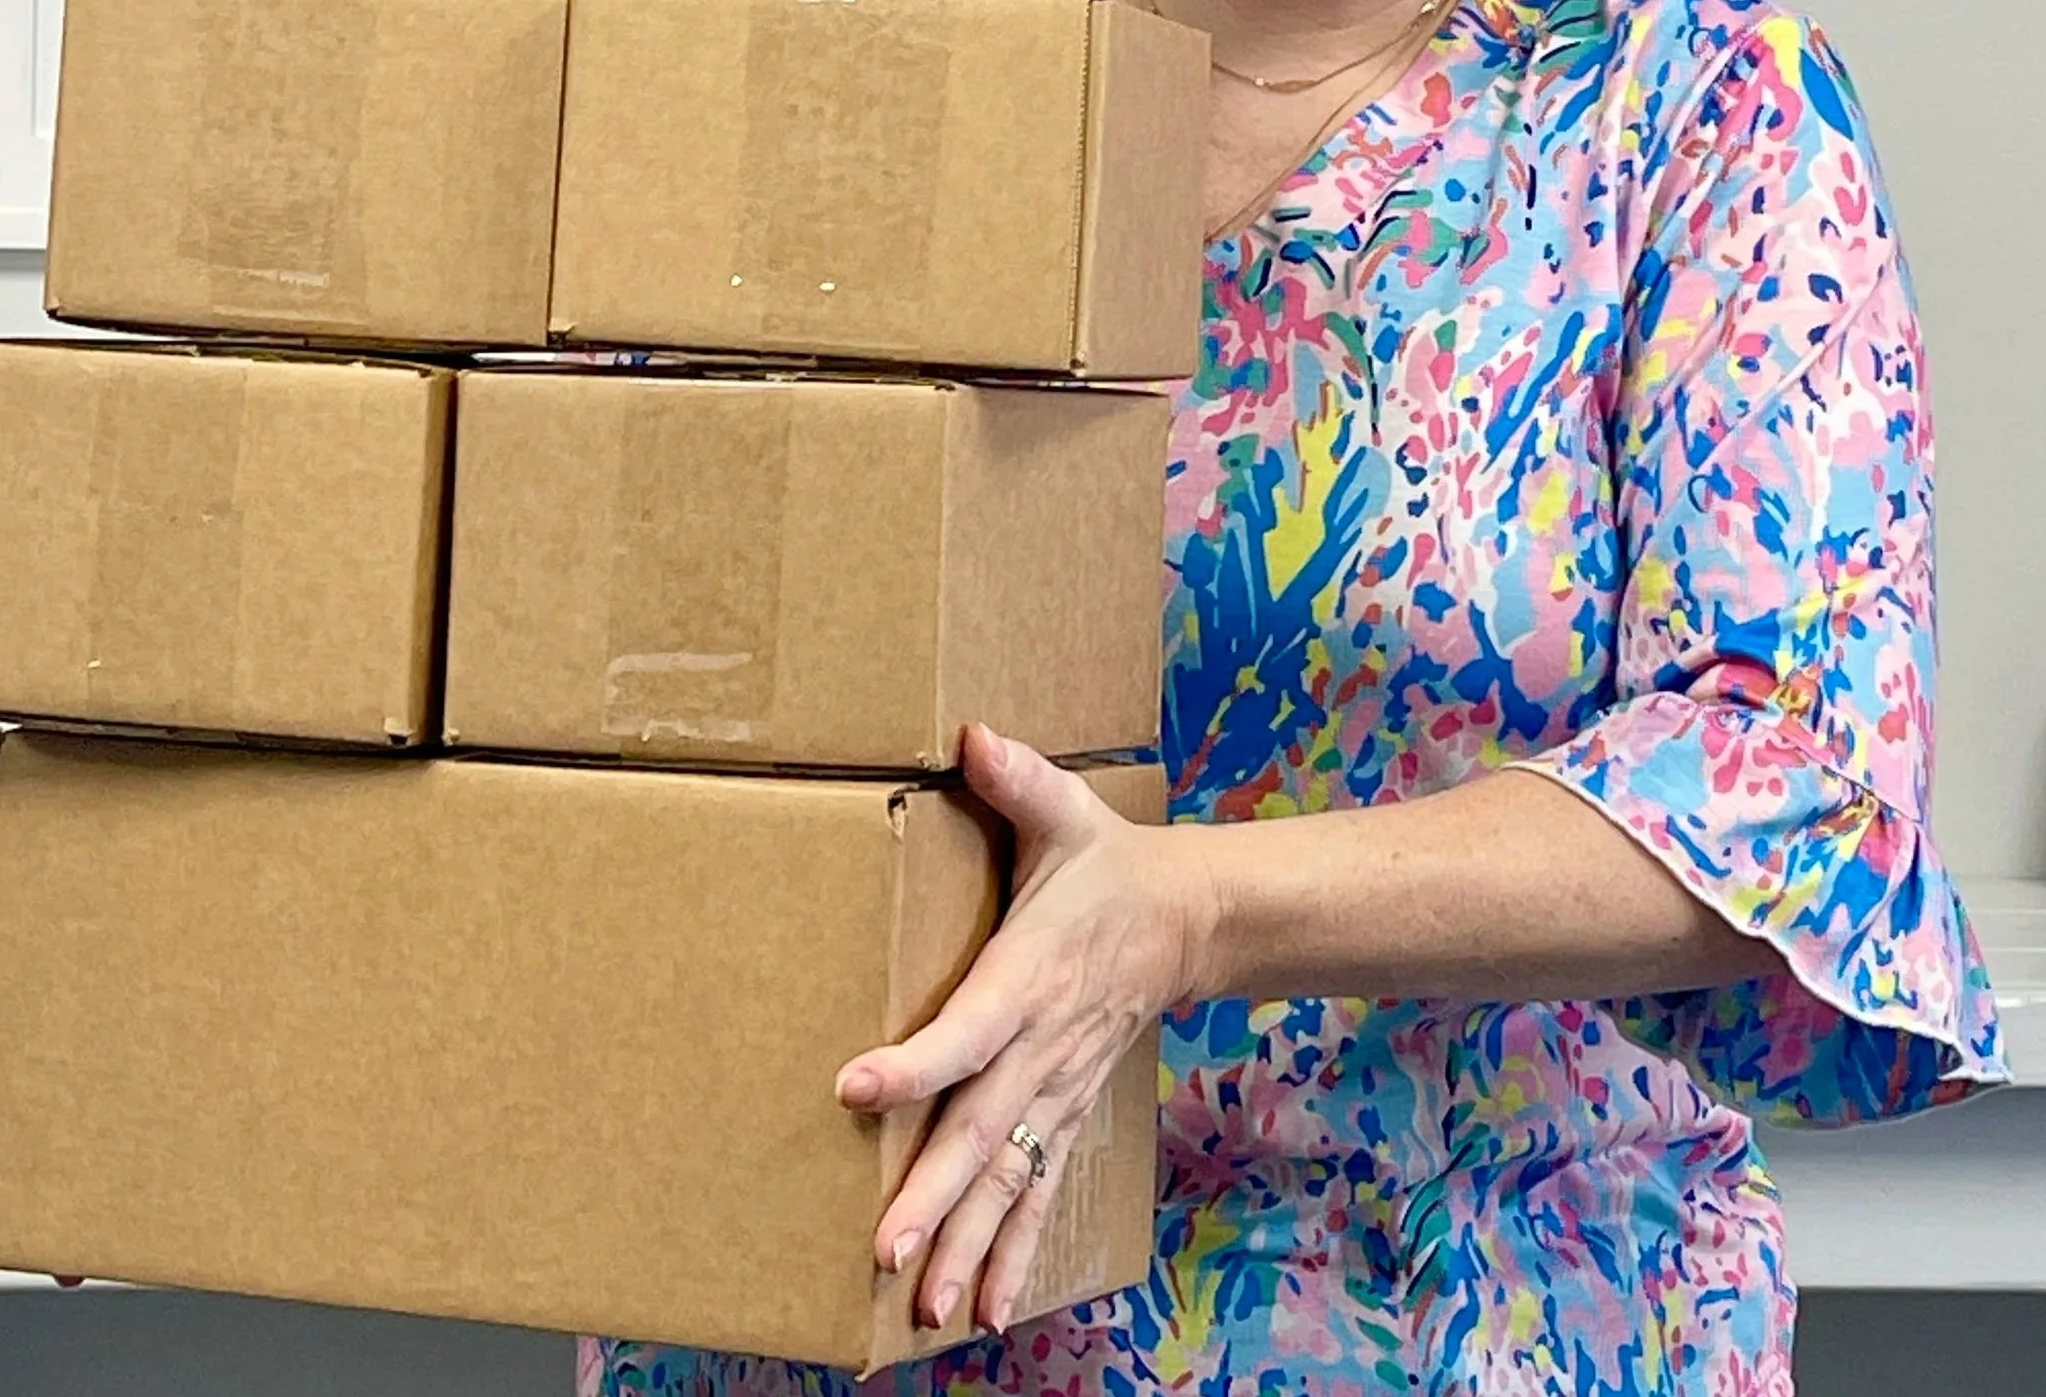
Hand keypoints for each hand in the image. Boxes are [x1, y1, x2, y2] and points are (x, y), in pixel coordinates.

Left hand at [832, 724, 1208, 1338]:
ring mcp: (1058, 1088)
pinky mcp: (1067, 1109)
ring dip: (968, 1244)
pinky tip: (983, 1311)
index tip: (855, 1087)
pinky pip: (1041, 1192)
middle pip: (983, 1130)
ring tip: (922, 1309)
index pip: (967, 1026)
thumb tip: (971, 735)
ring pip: (1010, 1178)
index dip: (916, 1060)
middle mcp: (1043, 1045)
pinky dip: (1015, 1254)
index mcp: (1030, 973)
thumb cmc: (1107, 860)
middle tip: (885, 1251)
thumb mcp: (1066, 808)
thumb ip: (1016, 778)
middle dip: (936, 1195)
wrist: (1190, 916)